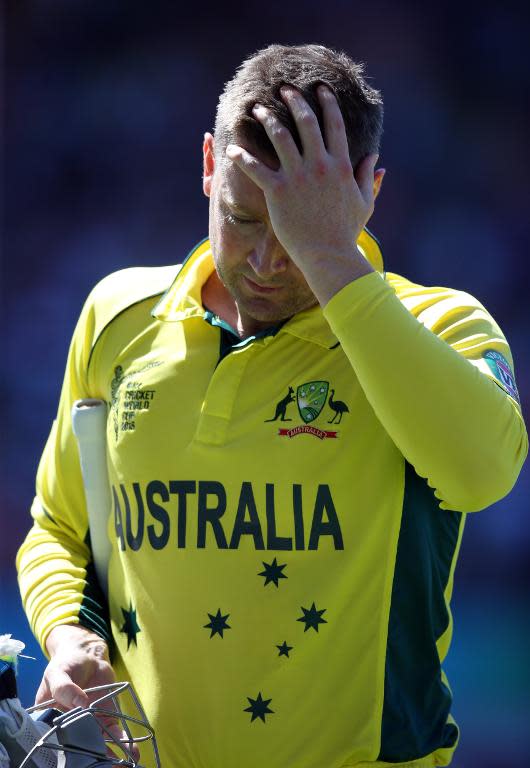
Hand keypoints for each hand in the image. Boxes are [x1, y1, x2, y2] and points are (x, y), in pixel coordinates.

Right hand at [36, 625, 138, 759]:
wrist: (87, 654)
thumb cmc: (66, 664)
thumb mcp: (58, 672)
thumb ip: (64, 687)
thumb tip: (80, 702)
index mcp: (51, 720)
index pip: (56, 741)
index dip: (67, 753)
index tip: (79, 759)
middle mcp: (70, 726)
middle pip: (78, 748)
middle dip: (91, 759)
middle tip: (105, 767)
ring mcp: (89, 722)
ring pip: (97, 743)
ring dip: (110, 756)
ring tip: (123, 765)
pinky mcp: (105, 715)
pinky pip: (112, 730)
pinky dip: (121, 740)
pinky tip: (131, 750)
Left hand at [225, 85, 383, 301]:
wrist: (329, 256)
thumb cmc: (346, 232)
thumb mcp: (364, 202)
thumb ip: (367, 177)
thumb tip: (376, 158)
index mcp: (341, 165)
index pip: (334, 124)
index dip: (327, 103)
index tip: (320, 89)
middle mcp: (319, 165)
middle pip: (305, 122)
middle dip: (294, 101)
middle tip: (284, 90)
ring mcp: (298, 177)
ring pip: (279, 137)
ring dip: (267, 119)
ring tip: (258, 109)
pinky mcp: (278, 192)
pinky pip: (255, 169)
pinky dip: (242, 157)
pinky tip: (232, 149)